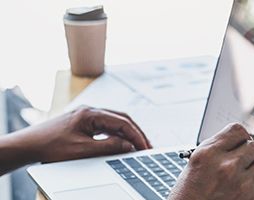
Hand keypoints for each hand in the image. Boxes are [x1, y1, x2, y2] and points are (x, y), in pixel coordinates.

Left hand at [12, 106, 150, 162]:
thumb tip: (128, 145)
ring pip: (114, 122)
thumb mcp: (83, 150)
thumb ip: (108, 146)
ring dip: (127, 134)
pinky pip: (106, 126)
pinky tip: (120, 143)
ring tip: (137, 146)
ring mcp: (86, 116)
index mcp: (91, 113)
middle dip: (136, 133)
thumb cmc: (50, 146)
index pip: (123, 122)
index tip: (145, 148)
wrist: (27, 145)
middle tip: (147, 147)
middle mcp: (90, 111)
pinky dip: (116, 135)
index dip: (137, 136)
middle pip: (121, 119)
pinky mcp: (82, 123)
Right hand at [170, 123, 253, 199]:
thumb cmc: (188, 193)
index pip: (238, 130)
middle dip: (247, 155)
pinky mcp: (250, 199)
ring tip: (238, 180)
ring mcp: (241, 184)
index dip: (240, 137)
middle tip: (239, 164)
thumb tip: (238, 141)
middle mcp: (227, 167)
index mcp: (210, 153)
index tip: (239, 143)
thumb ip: (218, 148)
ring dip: (253, 172)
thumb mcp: (195, 162)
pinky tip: (237, 194)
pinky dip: (251, 191)